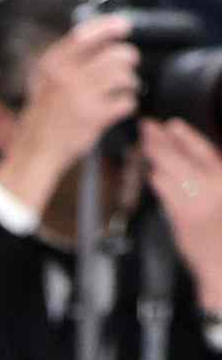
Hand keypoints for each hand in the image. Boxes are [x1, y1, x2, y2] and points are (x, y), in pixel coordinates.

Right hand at [0, 15, 138, 217]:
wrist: (36, 149)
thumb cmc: (44, 115)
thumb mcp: (45, 80)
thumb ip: (68, 59)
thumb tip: (102, 36)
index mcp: (52, 64)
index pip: (84, 34)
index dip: (109, 27)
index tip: (123, 26)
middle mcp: (65, 75)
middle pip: (115, 54)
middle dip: (128, 60)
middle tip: (126, 67)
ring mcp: (81, 95)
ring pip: (125, 77)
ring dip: (130, 84)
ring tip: (122, 90)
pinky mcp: (95, 115)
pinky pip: (127, 102)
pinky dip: (127, 105)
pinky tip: (118, 108)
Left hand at [142, 118, 221, 309]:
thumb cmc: (221, 235)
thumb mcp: (220, 195)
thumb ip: (211, 178)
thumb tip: (190, 159)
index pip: (206, 152)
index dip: (187, 136)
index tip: (172, 124)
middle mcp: (215, 187)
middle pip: (182, 157)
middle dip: (161, 140)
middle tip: (146, 127)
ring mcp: (199, 201)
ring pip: (170, 171)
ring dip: (154, 155)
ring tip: (144, 144)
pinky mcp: (184, 217)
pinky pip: (166, 192)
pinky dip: (156, 179)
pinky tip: (150, 172)